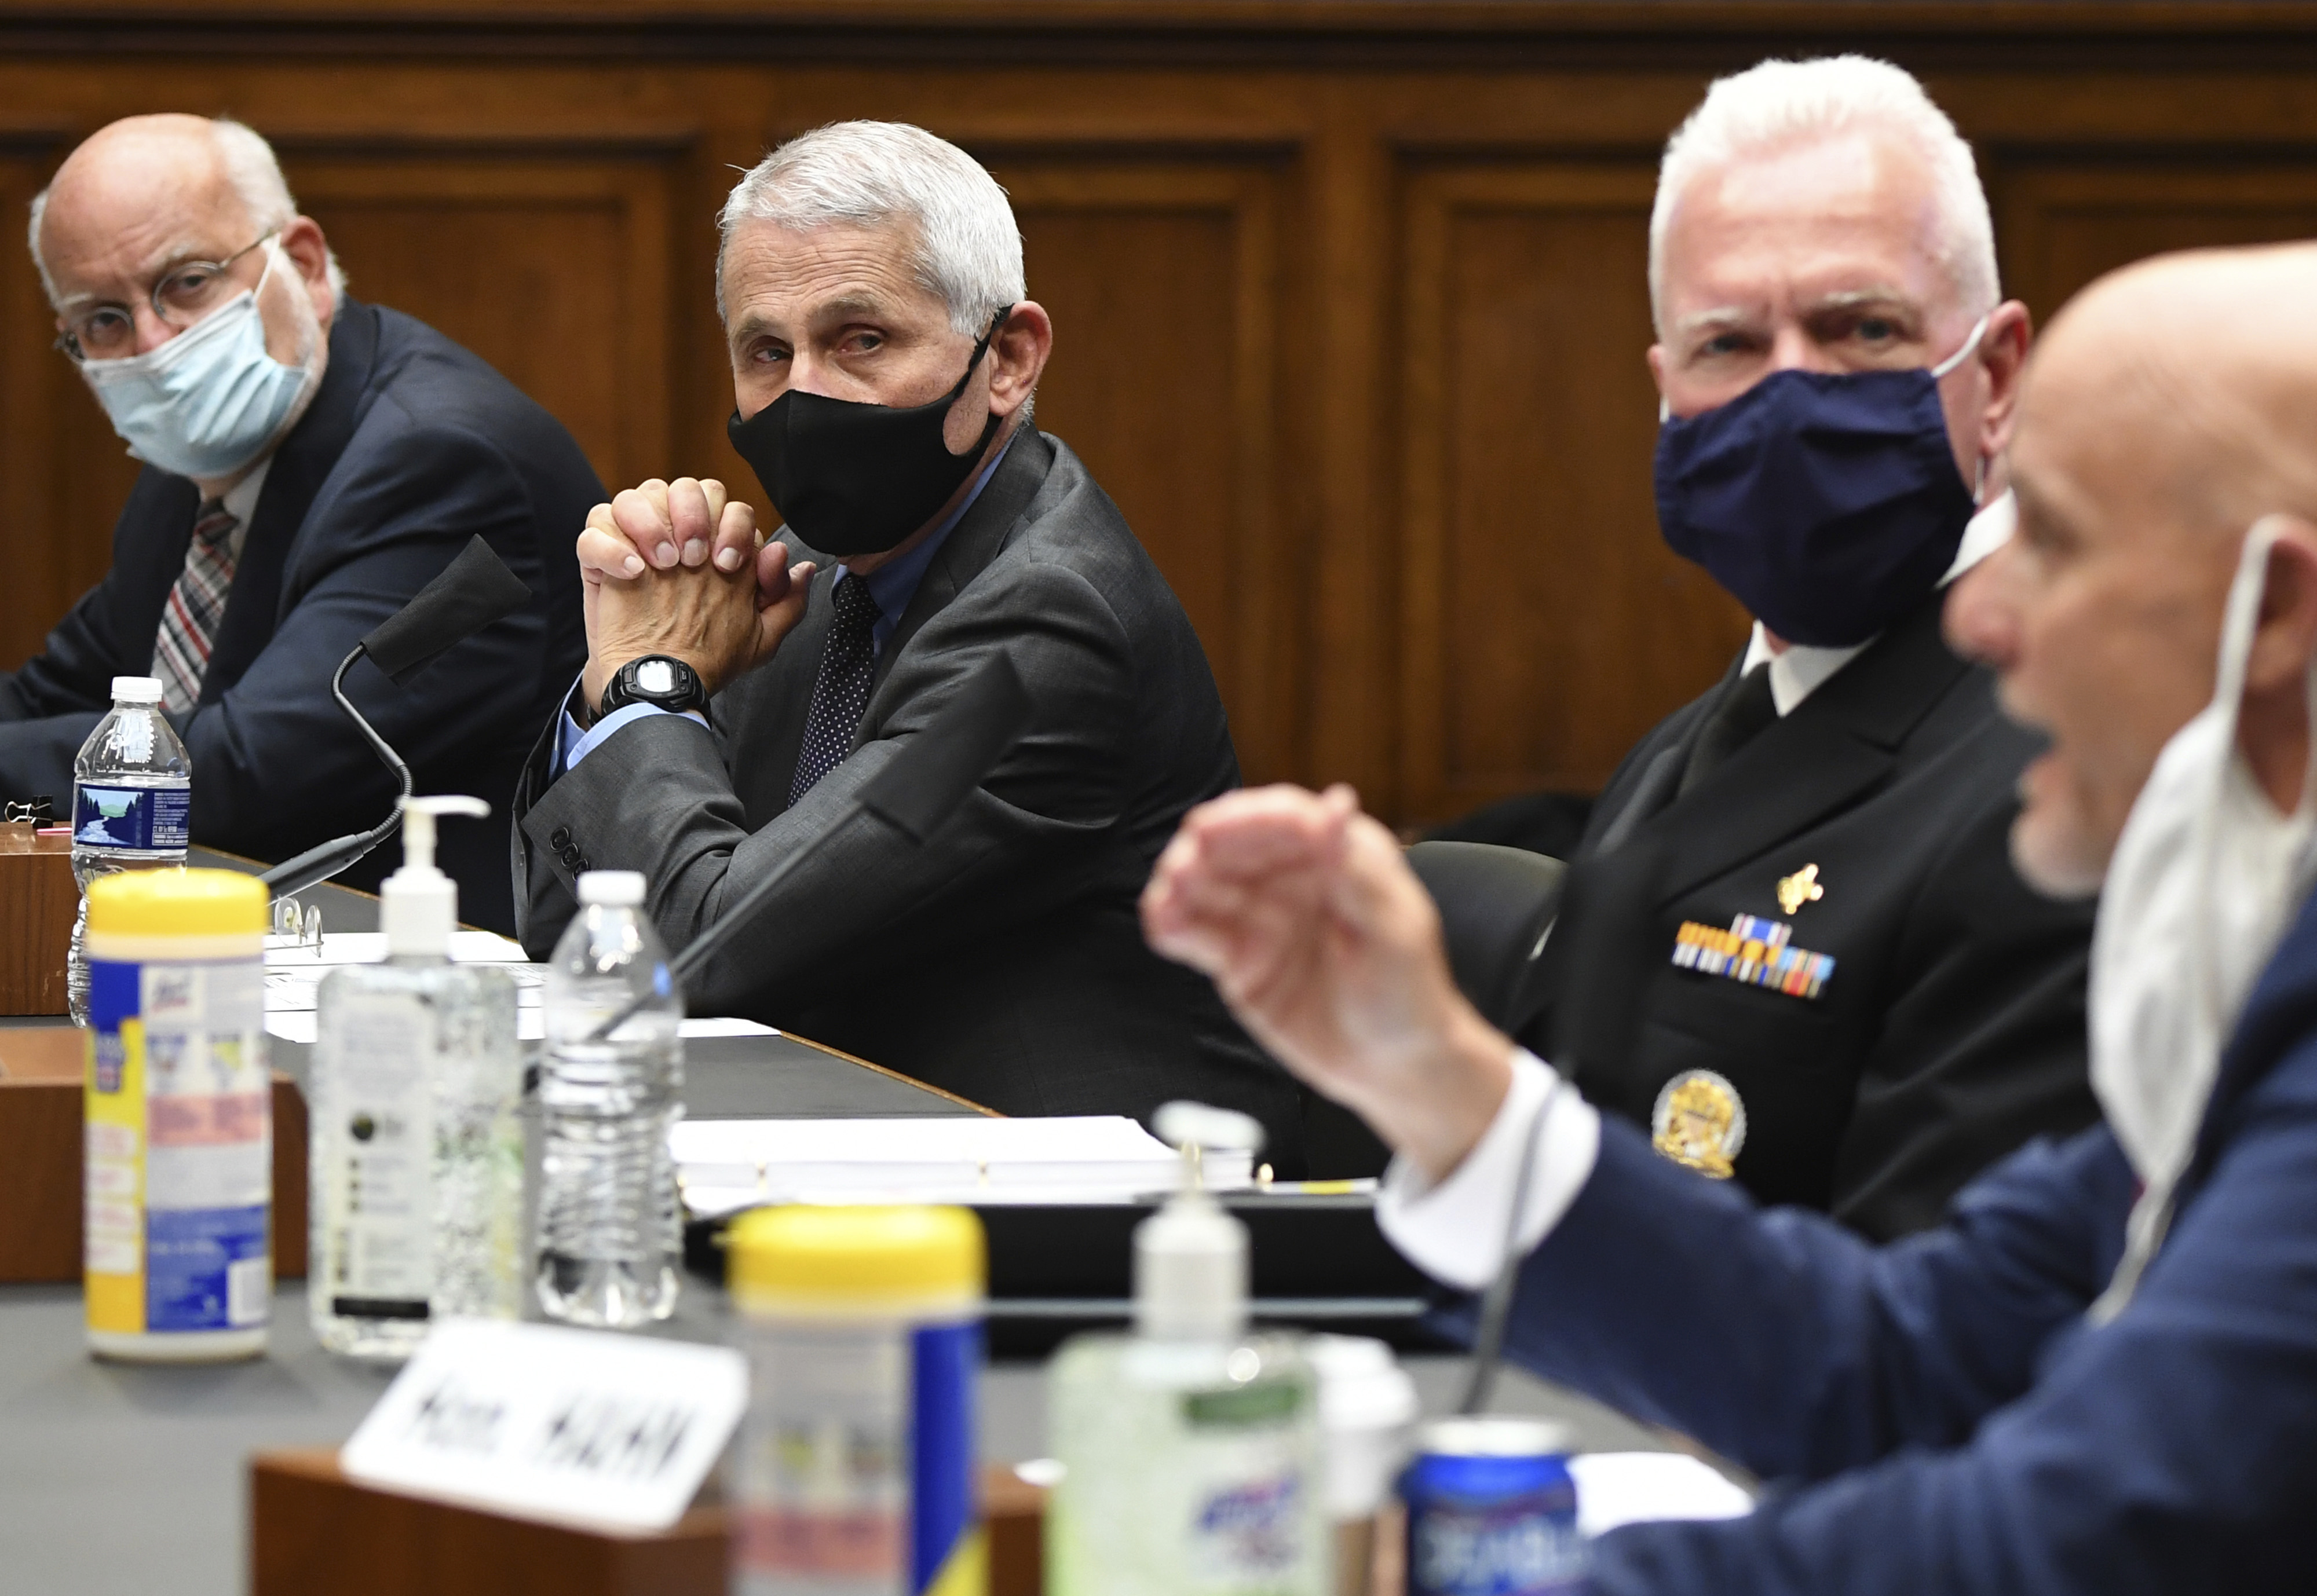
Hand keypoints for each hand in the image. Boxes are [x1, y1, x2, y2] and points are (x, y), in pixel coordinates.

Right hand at [578, 477, 815, 709]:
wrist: (657, 682)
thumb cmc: (708, 656)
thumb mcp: (759, 639)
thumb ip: (786, 602)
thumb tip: (800, 566)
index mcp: (716, 544)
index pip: (731, 507)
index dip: (735, 528)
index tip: (730, 565)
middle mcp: (678, 534)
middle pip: (687, 487)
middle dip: (694, 515)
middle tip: (694, 559)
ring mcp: (636, 541)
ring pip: (638, 495)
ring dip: (652, 522)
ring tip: (663, 565)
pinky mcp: (599, 556)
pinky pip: (595, 525)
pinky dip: (611, 544)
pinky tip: (632, 573)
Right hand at [1141, 783, 1515, 1180]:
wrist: (1396, 1067)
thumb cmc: (1409, 993)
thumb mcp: (1394, 928)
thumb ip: (1355, 869)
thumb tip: (1334, 807)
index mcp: (1337, 854)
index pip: (1284, 818)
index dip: (1245, 819)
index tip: (1213, 830)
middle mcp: (1292, 877)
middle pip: (1233, 846)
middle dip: (1201, 852)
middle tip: (1183, 869)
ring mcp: (1260, 917)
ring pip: (1205, 887)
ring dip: (1178, 886)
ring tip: (1165, 901)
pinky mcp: (1237, 959)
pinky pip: (1196, 934)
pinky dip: (1174, 926)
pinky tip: (1163, 926)